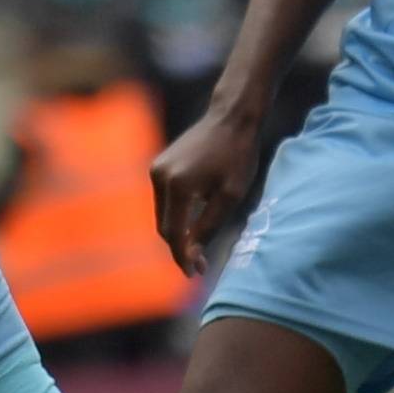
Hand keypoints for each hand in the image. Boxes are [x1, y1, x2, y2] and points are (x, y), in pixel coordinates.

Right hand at [148, 101, 265, 274]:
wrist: (230, 118)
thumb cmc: (237, 156)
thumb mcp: (230, 195)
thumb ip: (208, 226)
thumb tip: (192, 255)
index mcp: (178, 186)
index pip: (174, 233)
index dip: (183, 257)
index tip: (196, 274)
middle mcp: (160, 177)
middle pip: (164, 226)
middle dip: (180, 248)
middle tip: (201, 265)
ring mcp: (156, 169)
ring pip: (162, 214)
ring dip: (177, 232)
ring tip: (199, 246)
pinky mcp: (159, 165)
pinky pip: (163, 200)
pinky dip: (175, 215)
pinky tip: (193, 222)